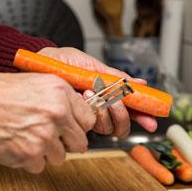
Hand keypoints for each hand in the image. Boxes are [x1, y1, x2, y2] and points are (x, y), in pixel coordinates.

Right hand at [0, 72, 95, 172]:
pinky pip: (40, 166)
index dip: (79, 126)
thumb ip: (64, 98)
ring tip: (29, 138)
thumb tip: (80, 115)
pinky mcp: (29, 155)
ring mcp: (44, 136)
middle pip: (80, 143)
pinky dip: (30, 160)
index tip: (72, 128)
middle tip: (52, 137)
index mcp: (61, 93)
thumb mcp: (39, 82)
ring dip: (47, 152)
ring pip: (60, 157)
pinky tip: (19, 145)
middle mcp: (57, 114)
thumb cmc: (0, 92)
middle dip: (67, 143)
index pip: (89, 120)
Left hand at [38, 47, 157, 136]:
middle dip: (123, 114)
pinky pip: (92, 125)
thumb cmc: (64, 62)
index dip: (143, 116)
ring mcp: (87, 117)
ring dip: (105, 109)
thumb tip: (141, 83)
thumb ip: (116, 77)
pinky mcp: (74, 121)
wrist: (39, 64)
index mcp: (108, 95)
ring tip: (92, 91)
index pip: (130, 110)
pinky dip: (92, 110)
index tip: (152, 120)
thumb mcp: (93, 66)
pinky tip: (84, 96)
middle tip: (116, 101)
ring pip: (109, 128)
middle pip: (122, 125)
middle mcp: (100, 109)